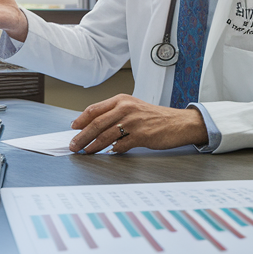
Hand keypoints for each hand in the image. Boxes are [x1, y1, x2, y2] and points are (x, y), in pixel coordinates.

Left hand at [69, 94, 208, 153]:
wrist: (179, 122)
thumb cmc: (156, 117)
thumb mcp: (134, 107)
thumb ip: (115, 113)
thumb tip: (94, 126)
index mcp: (122, 100)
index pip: (94, 109)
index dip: (81, 120)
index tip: (73, 128)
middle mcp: (126, 108)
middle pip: (96, 123)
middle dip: (82, 136)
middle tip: (73, 145)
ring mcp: (133, 122)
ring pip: (105, 135)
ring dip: (92, 146)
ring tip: (85, 151)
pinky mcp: (141, 135)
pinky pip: (120, 146)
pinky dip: (112, 151)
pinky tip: (108, 153)